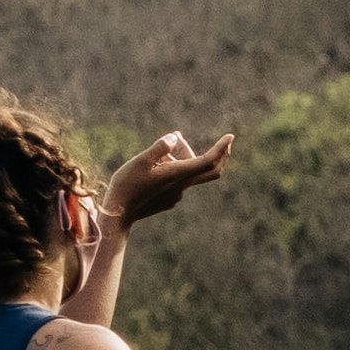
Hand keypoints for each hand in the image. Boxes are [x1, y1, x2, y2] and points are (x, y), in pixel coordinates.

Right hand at [100, 129, 225, 229]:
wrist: (119, 213)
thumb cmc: (127, 184)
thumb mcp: (140, 161)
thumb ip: (159, 148)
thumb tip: (176, 136)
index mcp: (177, 175)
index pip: (207, 161)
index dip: (221, 149)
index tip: (230, 137)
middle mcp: (181, 186)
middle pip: (210, 171)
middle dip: (220, 156)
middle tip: (225, 143)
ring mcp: (176, 195)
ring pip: (190, 172)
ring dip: (187, 157)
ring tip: (166, 149)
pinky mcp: (169, 199)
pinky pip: (180, 180)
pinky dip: (177, 168)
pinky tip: (159, 165)